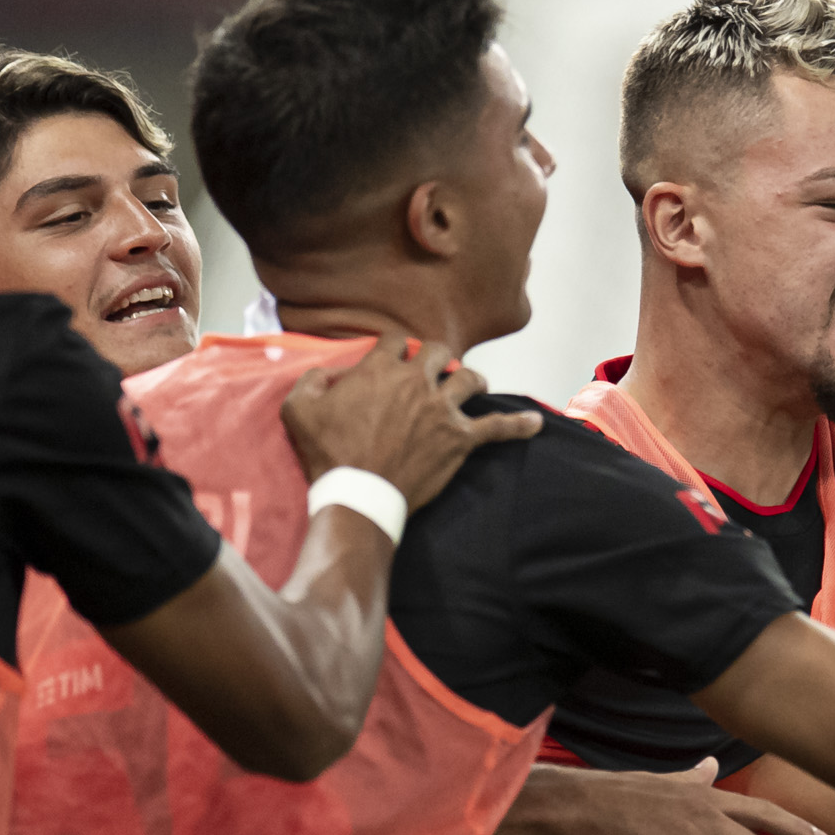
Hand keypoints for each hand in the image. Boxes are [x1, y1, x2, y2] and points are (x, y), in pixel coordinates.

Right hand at [281, 335, 541, 510]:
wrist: (358, 493)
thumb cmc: (327, 453)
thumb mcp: (299, 409)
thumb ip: (313, 380)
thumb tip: (329, 374)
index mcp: (380, 369)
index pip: (395, 340)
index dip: (394, 347)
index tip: (393, 357)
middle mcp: (417, 381)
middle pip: (437, 351)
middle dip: (434, 356)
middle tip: (431, 369)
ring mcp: (442, 409)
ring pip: (469, 378)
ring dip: (469, 379)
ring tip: (469, 385)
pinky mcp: (460, 439)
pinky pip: (498, 428)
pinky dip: (518, 425)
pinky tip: (535, 423)